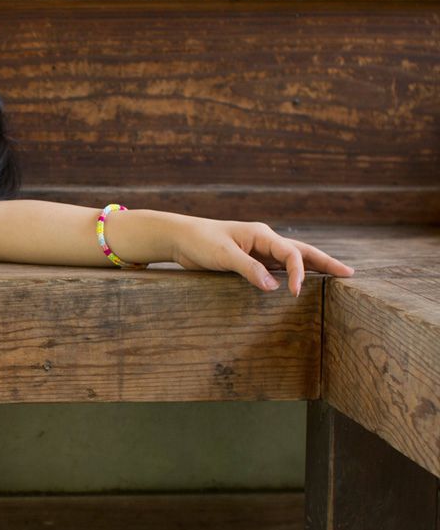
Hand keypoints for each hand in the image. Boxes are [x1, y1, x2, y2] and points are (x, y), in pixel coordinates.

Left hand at [168, 217, 353, 296]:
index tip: (295, 293)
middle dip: (326, 262)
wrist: (181, 238)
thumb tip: (274, 287)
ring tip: (336, 275)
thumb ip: (248, 269)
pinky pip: (277, 268)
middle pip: (303, 252)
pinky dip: (293, 274)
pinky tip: (301, 283)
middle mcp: (265, 241)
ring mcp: (259, 251)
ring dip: (313, 267)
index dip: (298, 273)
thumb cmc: (199, 242)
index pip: (291, 253)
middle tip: (349, 274)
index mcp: (262, 235)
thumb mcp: (222, 255)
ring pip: (293, 259)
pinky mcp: (251, 261)